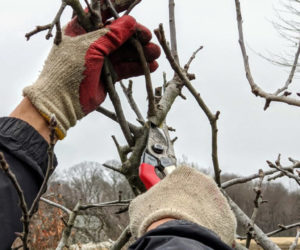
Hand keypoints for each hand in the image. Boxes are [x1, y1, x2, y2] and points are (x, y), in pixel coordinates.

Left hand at [23, 15, 159, 139]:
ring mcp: (101, 59)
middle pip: (118, 34)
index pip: (102, 13)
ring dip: (140, 52)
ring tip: (155, 53)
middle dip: (135, 35)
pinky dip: (138, 67)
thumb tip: (131, 22)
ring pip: (125, 52)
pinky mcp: (108, 74)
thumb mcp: (89, 47)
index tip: (136, 6)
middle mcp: (92, 42)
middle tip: (148, 37)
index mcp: (81, 29)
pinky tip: (151, 66)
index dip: (119, 8)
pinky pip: (126, 68)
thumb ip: (111, 35)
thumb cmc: (68, 70)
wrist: (62, 101)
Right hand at [129, 166, 236, 245]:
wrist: (175, 237)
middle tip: (175, 215)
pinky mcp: (228, 218)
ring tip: (185, 226)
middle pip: (195, 191)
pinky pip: (217, 222)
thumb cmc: (155, 217)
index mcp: (184, 173)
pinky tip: (197, 233)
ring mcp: (218, 199)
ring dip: (199, 214)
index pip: (178, 178)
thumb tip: (145, 201)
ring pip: (207, 206)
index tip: (166, 201)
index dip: (171, 191)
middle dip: (186, 202)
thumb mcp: (140, 203)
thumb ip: (148, 196)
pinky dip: (210, 227)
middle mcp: (204, 180)